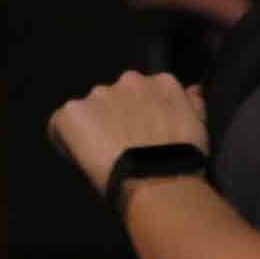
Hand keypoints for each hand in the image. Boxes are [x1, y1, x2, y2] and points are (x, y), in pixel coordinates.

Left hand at [49, 71, 207, 196]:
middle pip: (114, 98)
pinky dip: (67, 141)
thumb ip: (192, 103)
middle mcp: (129, 80)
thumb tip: (193, 90)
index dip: (139, 115)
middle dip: (115, 117)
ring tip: (103, 156)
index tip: (141, 136)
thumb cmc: (184, 158)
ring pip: (88, 110)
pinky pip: (62, 126)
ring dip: (93, 128)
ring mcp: (99, 94)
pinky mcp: (73, 112)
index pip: (143, 92)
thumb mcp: (198, 124)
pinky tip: (83, 159)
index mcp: (161, 82)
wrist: (159, 178)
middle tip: (123, 147)